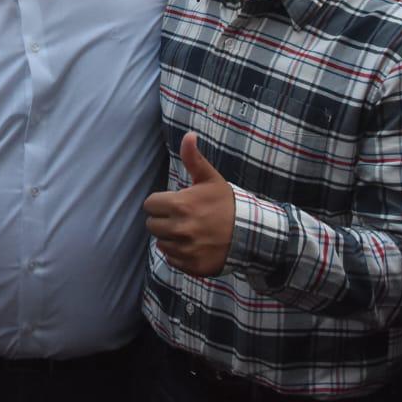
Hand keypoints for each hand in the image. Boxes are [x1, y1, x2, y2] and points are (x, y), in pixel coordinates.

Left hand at [143, 133, 235, 276]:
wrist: (251, 232)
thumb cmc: (226, 202)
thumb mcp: (210, 178)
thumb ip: (193, 158)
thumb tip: (189, 135)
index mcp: (179, 205)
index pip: (150, 205)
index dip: (160, 203)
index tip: (173, 203)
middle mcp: (180, 229)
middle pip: (152, 226)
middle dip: (163, 220)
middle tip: (180, 217)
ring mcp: (186, 249)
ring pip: (161, 243)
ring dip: (170, 237)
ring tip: (188, 231)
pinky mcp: (191, 266)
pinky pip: (172, 260)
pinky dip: (179, 254)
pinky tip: (193, 245)